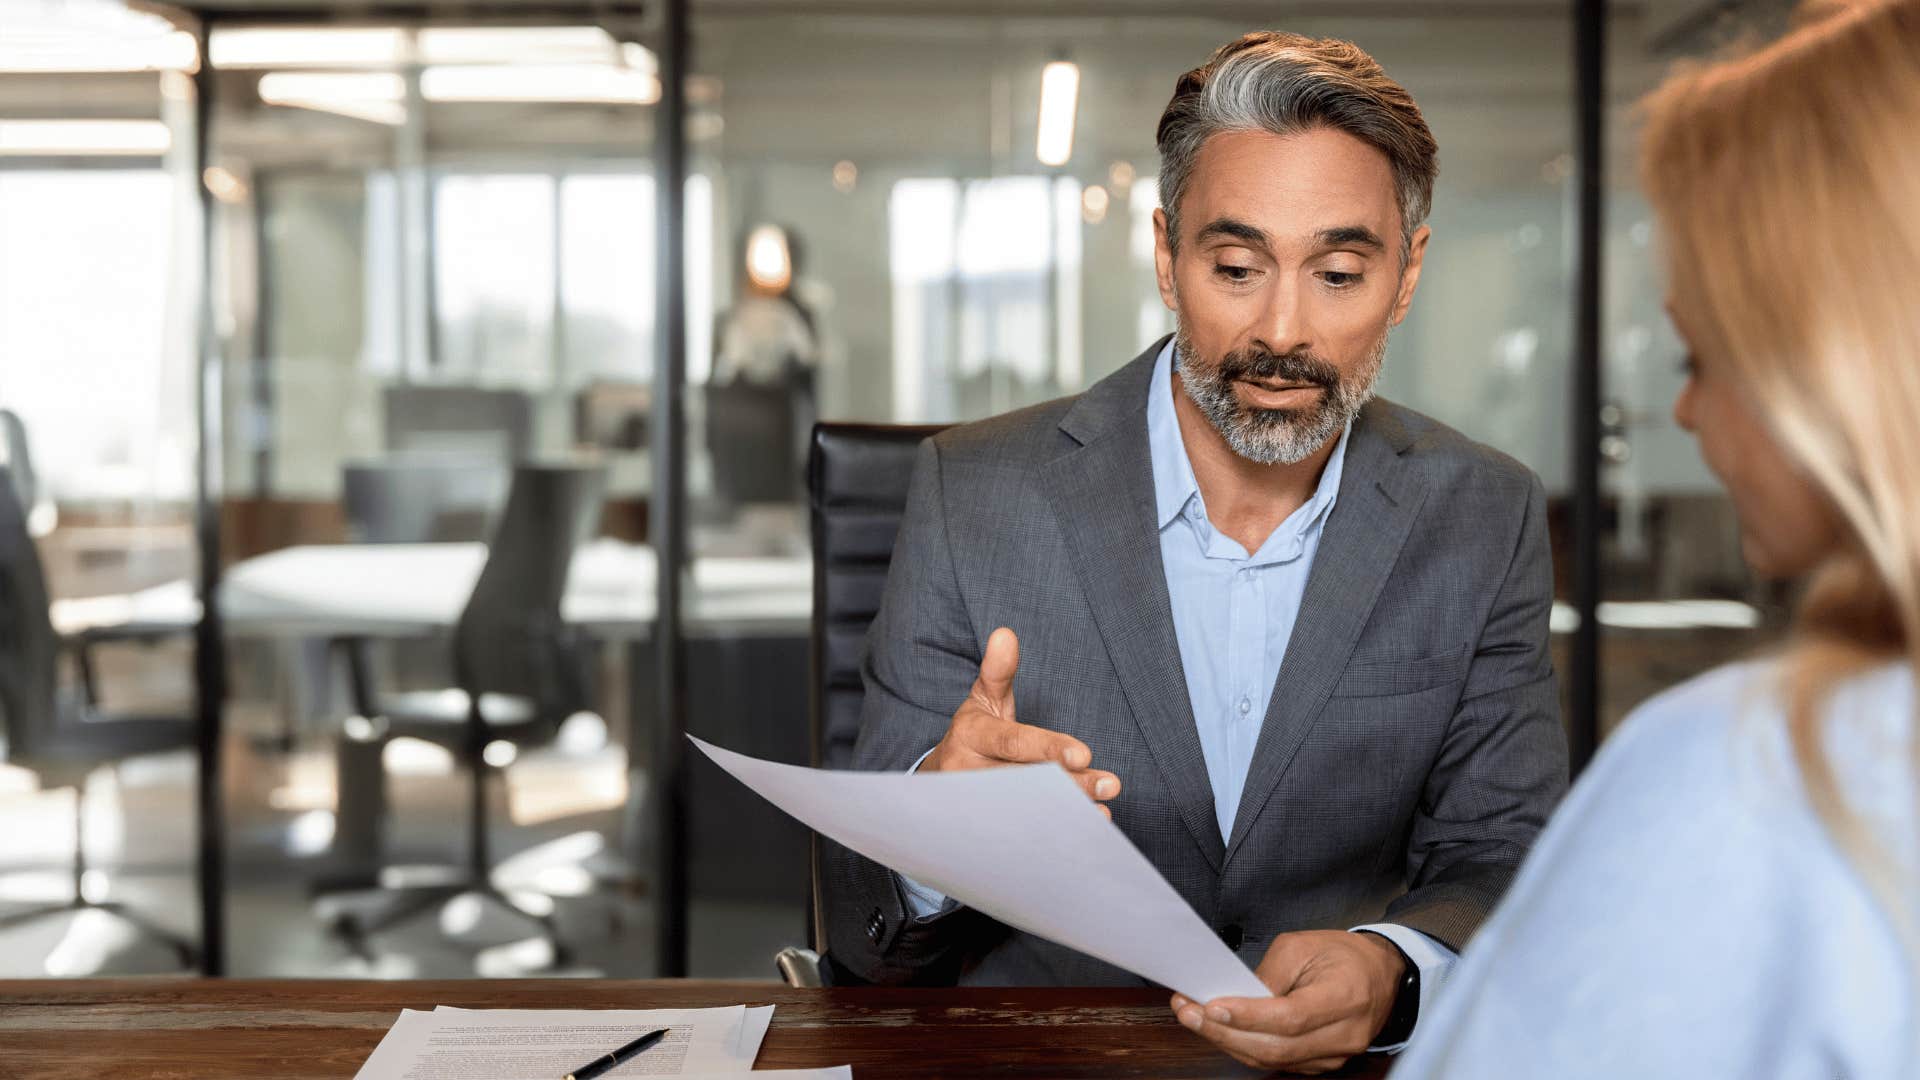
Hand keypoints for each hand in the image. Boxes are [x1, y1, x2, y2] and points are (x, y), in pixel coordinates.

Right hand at [919, 627, 1121, 815]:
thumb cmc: (975, 736)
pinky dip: (1052, 833)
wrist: (937, 788)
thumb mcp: (982, 701)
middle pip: (1024, 782)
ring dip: (1066, 812)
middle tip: (1108, 784)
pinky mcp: (982, 832)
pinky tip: (1082, 827)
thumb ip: (998, 672)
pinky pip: (1020, 835)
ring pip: (1025, 813)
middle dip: (1070, 784)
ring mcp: (974, 808)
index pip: (1013, 742)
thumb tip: (1006, 633)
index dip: (1048, 748)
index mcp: (971, 735)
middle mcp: (967, 774)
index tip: (1084, 755)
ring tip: (1101, 811)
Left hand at [1170, 930, 1403, 1073]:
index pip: (1291, 1017)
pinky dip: (1246, 1048)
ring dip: (1228, 1042)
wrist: (1381, 975)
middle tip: (1188, 1012)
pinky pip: (1278, 1063)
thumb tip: (1235, 997)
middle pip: (1276, 1046)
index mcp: (1345, 996)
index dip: (1248, 1016)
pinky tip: (1221, 1031)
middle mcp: (1344, 1034)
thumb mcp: (1303, 945)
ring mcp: (1335, 1055)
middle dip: (1224, 1031)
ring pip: (1272, 1060)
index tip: (1212, 1006)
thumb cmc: (1343, 955)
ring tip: (1194, 1019)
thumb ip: (1269, 973)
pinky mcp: (1323, 1064)